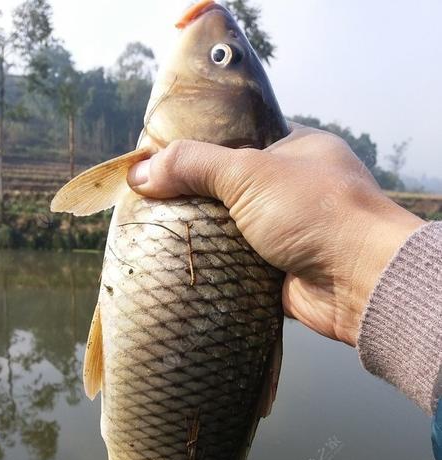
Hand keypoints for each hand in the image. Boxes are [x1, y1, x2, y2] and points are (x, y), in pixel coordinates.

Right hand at [127, 124, 424, 345]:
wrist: (359, 282)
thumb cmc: (314, 210)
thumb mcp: (250, 173)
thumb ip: (193, 165)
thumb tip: (139, 174)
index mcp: (292, 148)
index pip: (233, 137)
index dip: (195, 144)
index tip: (157, 155)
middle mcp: (288, 186)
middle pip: (225, 183)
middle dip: (190, 192)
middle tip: (149, 195)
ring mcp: (282, 227)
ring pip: (226, 223)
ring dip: (197, 229)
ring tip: (152, 226)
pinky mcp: (273, 264)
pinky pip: (231, 258)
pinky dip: (209, 259)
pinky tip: (176, 256)